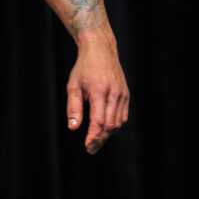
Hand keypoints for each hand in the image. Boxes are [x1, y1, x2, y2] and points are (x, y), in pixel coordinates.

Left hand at [66, 38, 128, 154]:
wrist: (101, 50)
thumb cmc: (84, 68)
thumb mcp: (73, 86)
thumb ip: (73, 108)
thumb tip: (73, 128)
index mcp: (99, 91)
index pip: (99, 120)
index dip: (94, 136)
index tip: (87, 146)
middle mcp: (114, 93)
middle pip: (110, 125)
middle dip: (100, 139)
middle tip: (90, 148)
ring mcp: (122, 94)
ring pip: (118, 122)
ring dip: (107, 133)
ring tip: (95, 140)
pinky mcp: (126, 94)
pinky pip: (123, 116)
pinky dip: (115, 125)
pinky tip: (105, 128)